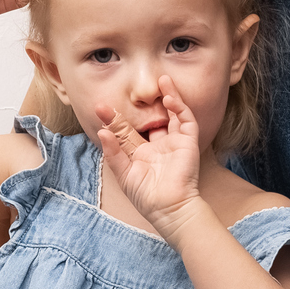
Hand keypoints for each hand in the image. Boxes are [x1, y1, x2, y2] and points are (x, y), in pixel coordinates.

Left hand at [96, 76, 204, 235]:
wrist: (168, 208)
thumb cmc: (146, 196)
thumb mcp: (124, 174)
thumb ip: (114, 152)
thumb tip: (102, 132)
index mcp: (141, 153)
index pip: (127, 130)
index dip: (115, 119)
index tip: (100, 107)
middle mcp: (159, 145)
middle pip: (152, 118)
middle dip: (144, 104)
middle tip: (132, 88)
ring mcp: (175, 143)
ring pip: (173, 114)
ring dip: (169, 96)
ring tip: (162, 80)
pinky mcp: (189, 142)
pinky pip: (186, 120)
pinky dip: (180, 107)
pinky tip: (170, 97)